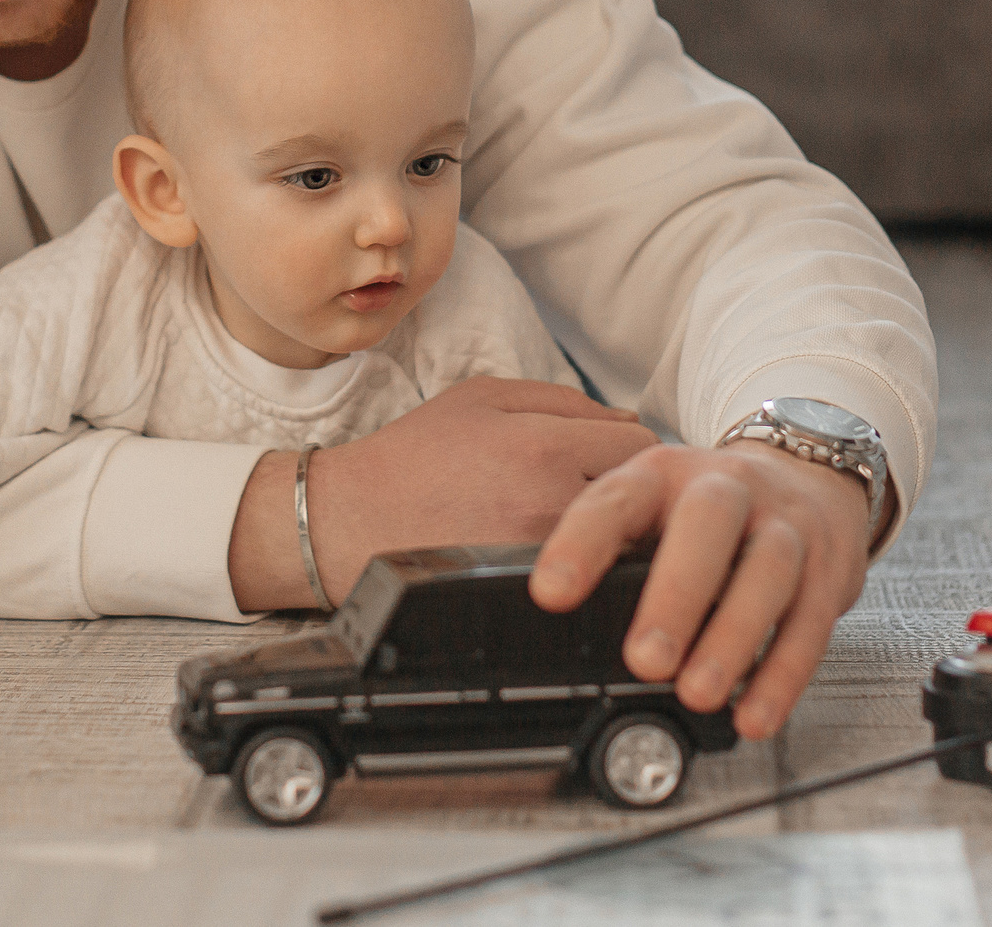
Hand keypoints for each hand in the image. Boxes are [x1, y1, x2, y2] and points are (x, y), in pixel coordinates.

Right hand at [228, 377, 654, 611]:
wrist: (347, 523)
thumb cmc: (414, 455)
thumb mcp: (483, 396)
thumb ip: (563, 400)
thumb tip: (627, 421)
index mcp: (544, 445)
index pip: (643, 446)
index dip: (633, 450)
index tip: (615, 459)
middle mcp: (550, 504)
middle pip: (643, 501)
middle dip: (632, 495)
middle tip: (606, 495)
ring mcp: (541, 558)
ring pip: (621, 546)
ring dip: (614, 536)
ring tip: (582, 527)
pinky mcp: (526, 594)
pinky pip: (586, 579)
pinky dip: (584, 566)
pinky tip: (559, 557)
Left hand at [531, 442, 878, 740]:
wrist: (807, 478)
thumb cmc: (710, 510)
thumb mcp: (654, 506)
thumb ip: (616, 551)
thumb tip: (566, 622)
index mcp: (664, 473)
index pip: (617, 499)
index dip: (581, 543)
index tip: (550, 593)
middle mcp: (729, 487)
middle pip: (708, 525)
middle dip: (676, 595)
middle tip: (645, 660)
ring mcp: (785, 525)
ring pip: (767, 573)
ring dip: (732, 639)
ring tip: (698, 694)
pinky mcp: (827, 571)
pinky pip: (810, 623)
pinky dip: (782, 677)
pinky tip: (753, 715)